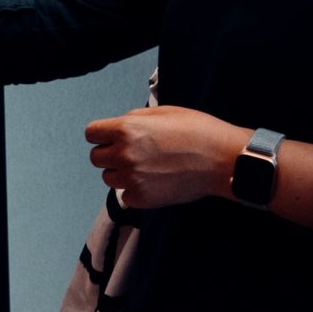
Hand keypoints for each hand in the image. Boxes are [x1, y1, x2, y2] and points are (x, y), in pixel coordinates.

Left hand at [85, 106, 249, 210]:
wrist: (221, 160)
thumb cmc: (197, 130)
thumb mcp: (163, 111)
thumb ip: (135, 118)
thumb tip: (119, 127)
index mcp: (126, 129)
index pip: (91, 133)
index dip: (102, 134)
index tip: (112, 137)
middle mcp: (124, 155)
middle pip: (96, 158)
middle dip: (110, 154)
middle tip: (133, 152)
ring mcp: (132, 179)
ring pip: (108, 178)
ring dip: (121, 172)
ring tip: (146, 167)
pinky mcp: (142, 199)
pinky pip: (125, 196)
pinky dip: (135, 190)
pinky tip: (154, 181)